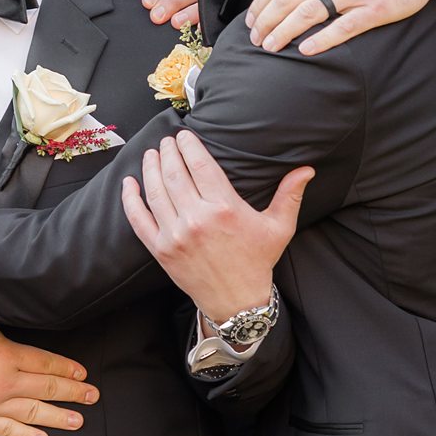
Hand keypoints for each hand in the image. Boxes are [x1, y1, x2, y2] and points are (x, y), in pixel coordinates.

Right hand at [0, 320, 95, 435]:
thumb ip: (4, 334)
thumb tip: (21, 338)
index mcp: (7, 355)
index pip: (47, 364)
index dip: (67, 369)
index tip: (82, 374)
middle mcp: (4, 382)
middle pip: (47, 389)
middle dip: (73, 393)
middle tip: (92, 396)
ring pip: (33, 413)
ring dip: (59, 417)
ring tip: (78, 420)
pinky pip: (7, 430)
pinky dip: (26, 435)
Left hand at [121, 132, 312, 323]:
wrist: (237, 301)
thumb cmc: (258, 261)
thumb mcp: (279, 228)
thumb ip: (290, 195)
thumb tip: (307, 169)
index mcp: (224, 209)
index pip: (200, 165)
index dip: (189, 145)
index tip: (184, 134)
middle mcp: (197, 219)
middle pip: (175, 173)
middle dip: (168, 151)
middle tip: (167, 140)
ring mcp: (175, 235)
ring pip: (155, 191)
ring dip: (150, 168)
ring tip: (151, 154)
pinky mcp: (160, 250)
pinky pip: (138, 219)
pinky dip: (130, 199)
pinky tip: (129, 183)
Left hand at [247, 0, 435, 56]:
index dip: (261, 2)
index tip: (251, 19)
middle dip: (265, 21)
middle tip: (254, 39)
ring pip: (309, 12)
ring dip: (284, 31)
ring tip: (270, 47)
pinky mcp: (374, 9)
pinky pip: (344, 26)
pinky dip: (323, 38)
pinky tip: (306, 49)